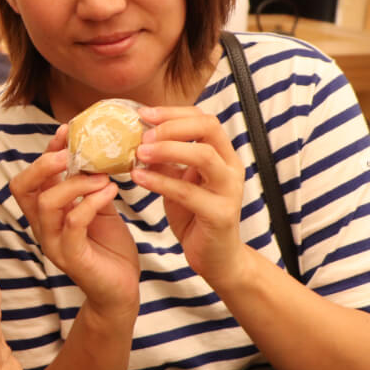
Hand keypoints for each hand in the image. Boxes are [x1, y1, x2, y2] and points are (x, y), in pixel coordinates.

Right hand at [8, 126, 138, 314]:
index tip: (67, 131)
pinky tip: (110, 191)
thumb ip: (89, 183)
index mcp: (45, 212)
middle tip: (72, 152)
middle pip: (22, 187)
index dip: (44, 152)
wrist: (120, 290)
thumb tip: (95, 148)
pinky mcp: (72, 258)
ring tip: (103, 176)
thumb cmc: (108, 247)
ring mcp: (54, 243)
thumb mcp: (98, 206)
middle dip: (44, 164)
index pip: (29, 177)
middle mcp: (42, 226)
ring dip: (76, 183)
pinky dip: (90, 203)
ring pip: (47, 203)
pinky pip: (73, 224)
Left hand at [131, 106, 246, 288]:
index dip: (173, 112)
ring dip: (167, 149)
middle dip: (172, 126)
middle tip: (143, 133)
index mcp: (223, 155)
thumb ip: (166, 160)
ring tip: (138, 153)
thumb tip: (138, 136)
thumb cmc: (196, 216)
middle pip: (208, 127)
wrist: (216, 257)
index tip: (143, 113)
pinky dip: (160, 181)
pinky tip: (138, 178)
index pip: (203, 118)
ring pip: (203, 156)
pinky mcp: (220, 214)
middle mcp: (231, 167)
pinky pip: (188, 192)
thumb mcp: (178, 181)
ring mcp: (229, 190)